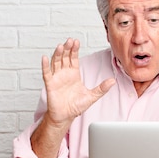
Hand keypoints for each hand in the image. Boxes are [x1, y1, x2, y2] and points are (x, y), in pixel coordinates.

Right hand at [31, 38, 114, 157]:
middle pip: (65, 57)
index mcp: (74, 74)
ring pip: (56, 62)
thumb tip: (113, 81)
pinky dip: (45, 65)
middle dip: (67, 48)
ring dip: (57, 54)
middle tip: (70, 41)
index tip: (76, 41)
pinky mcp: (50, 84)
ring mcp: (56, 78)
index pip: (73, 58)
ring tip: (61, 46)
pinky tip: (45, 58)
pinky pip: (46, 73)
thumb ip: (102, 88)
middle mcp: (64, 73)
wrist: (66, 116)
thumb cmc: (76, 106)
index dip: (74, 50)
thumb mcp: (92, 96)